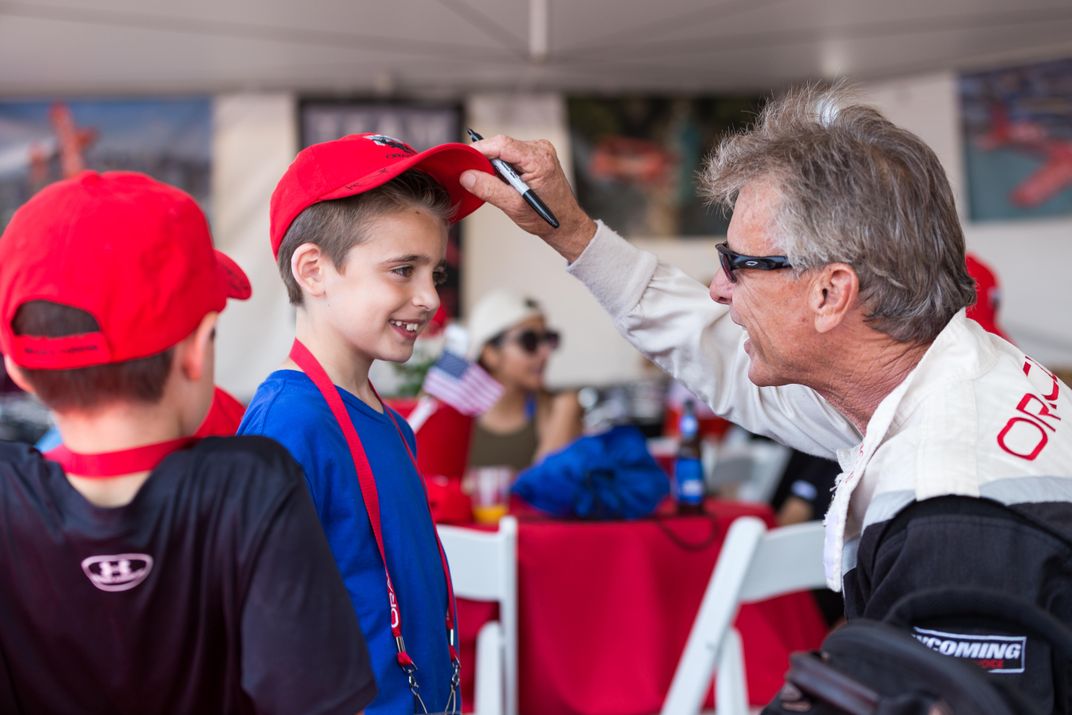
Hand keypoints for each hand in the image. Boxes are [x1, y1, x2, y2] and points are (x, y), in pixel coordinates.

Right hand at [460, 135, 597, 261]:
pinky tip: (503, 181)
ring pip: (504, 149)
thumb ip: (490, 190)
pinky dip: (501, 166)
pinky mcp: (535, 155)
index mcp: (539, 159)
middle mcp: (540, 150)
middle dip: (485, 159)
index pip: (502, 144)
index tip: (463, 159)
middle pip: (501, 145)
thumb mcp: (514, 207)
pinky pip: (510, 154)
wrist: (565, 222)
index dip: (480, 149)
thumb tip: (467, 176)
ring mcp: (539, 151)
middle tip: (472, 176)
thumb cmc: (546, 217)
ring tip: (493, 183)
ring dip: (493, 164)